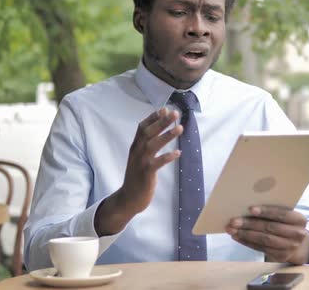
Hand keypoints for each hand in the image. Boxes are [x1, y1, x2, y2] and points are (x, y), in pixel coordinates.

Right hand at [95, 108, 182, 235]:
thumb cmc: (137, 177)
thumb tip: (157, 132)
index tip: (164, 109)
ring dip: (167, 135)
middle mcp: (136, 152)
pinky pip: (157, 163)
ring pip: (153, 145)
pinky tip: (178, 152)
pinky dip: (167, 157)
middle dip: (162, 121)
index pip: (142, 127)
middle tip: (175, 113)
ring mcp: (140, 162)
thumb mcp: (138, 158)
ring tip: (180, 128)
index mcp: (135, 147)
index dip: (153, 117)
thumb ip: (145, 145)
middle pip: (149, 132)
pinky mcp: (146, 173)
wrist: (128, 198)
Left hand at [225, 206, 308, 264]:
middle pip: (270, 228)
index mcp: (300, 219)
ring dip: (245, 234)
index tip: (250, 209)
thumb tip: (249, 207)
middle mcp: (297, 234)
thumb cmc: (288, 224)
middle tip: (234, 220)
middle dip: (250, 224)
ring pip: (264, 239)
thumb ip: (275, 211)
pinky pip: (261, 248)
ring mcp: (290, 247)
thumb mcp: (288, 216)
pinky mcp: (281, 256)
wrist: (300, 245)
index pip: (282, 214)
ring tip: (232, 229)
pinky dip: (247, 242)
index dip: (266, 211)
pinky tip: (237, 237)